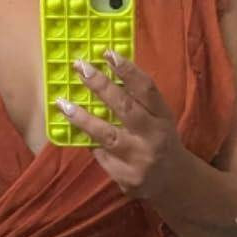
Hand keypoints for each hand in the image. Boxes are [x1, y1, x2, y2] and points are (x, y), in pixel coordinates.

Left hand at [57, 49, 183, 199]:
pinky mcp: (126, 178)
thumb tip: (105, 73)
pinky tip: (78, 132)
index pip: (147, 89)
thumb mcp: (158, 118)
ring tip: (63, 103)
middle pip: (125, 108)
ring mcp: (140, 160)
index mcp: (163, 118)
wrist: (173, 183)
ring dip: (82, 118)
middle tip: (80, 68)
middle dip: (100, 85)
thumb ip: (139, 101)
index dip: (128, 70)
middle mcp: (154, 138)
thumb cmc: (159, 141)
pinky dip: (89, 143)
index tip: (108, 53)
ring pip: (107, 135)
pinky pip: (101, 156)